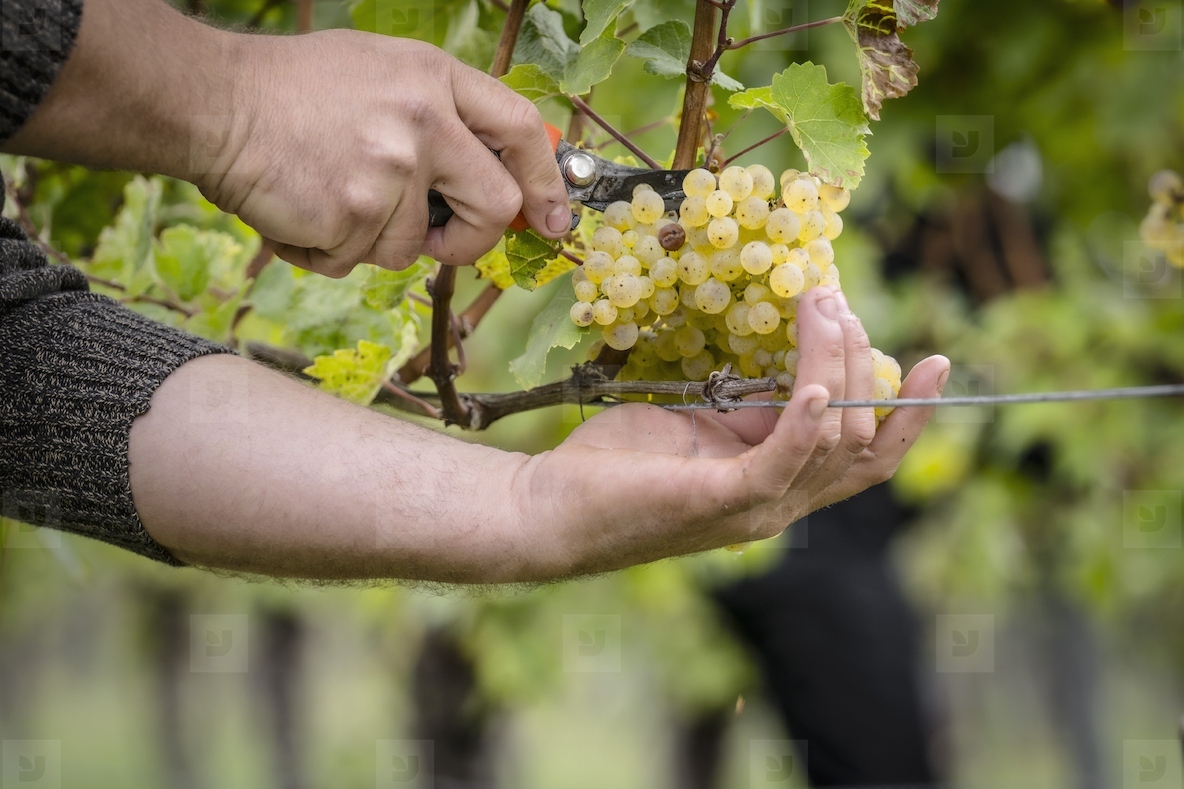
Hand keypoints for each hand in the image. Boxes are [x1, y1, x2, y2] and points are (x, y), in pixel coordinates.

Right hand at [2, 0, 570, 277]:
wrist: (212, 103)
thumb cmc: (294, 92)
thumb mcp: (380, 74)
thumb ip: (441, 116)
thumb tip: (497, 178)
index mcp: (434, 79)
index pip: (521, 130)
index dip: (547, 182)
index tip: (554, 220)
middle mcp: (423, 121)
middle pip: (495, 208)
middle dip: (472, 239)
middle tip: (439, 239)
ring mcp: (390, 170)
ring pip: (412, 248)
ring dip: (372, 240)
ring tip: (327, 196)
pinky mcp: (353, 214)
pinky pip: (359, 262)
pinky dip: (328, 251)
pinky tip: (300, 209)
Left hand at [511, 288, 949, 574]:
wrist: (548, 510)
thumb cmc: (615, 466)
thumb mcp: (697, 425)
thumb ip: (749, 409)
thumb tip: (790, 369)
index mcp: (777, 483)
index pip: (866, 455)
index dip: (907, 412)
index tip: (934, 359)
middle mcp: (780, 503)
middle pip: (859, 437)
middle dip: (857, 361)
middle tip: (835, 301)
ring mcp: (755, 508)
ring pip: (829, 437)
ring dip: (830, 366)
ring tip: (820, 308)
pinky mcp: (721, 502)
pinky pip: (782, 461)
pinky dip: (803, 421)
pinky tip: (807, 382)